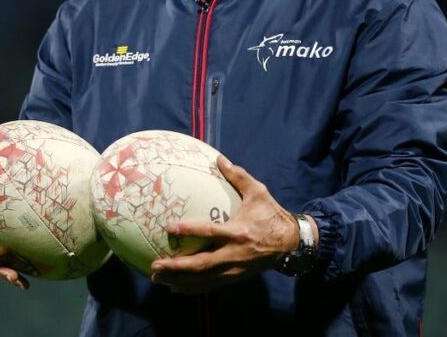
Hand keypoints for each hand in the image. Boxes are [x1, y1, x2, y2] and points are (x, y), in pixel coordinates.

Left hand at [149, 156, 298, 293]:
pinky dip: (192, 288)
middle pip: (202, 264)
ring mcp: (234, 268)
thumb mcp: (258, 192)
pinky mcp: (235, 276)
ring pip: (203, 279)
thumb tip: (219, 159)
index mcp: (238, 231)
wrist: (290, 243)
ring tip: (158, 279)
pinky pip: (211, 285)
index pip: (209, 232)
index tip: (169, 228)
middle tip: (155, 266)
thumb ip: (238, 176)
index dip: (189, 231)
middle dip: (177, 267)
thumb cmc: (271, 214)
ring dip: (179, 281)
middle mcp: (234, 253)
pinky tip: (176, 288)